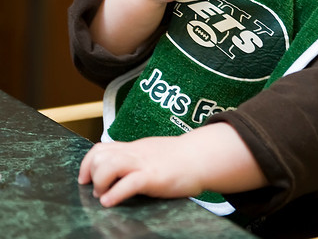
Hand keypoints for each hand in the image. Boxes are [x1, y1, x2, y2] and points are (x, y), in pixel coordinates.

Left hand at [78, 123, 266, 207]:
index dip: (87, 163)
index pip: (101, 148)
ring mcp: (143, 164)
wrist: (201, 156)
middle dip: (91, 174)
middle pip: (100, 155)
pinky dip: (114, 194)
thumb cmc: (180, 159)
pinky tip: (111, 202)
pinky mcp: (153, 176)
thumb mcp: (152, 153)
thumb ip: (136, 159)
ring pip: (109, 165)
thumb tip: (120, 169)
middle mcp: (135, 153)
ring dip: (100, 183)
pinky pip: (128, 183)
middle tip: (98, 189)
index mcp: (134, 148)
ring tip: (105, 195)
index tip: (84, 178)